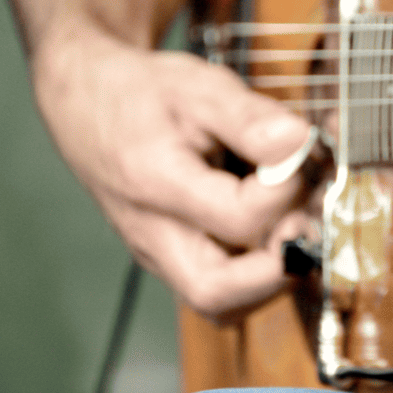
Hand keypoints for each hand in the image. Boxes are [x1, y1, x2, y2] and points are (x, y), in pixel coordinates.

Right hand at [34, 33, 313, 317]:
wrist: (86, 104)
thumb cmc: (143, 94)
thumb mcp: (199, 87)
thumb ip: (251, 119)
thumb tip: (299, 142)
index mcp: (154, 185)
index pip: (237, 217)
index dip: (285, 191)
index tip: (300, 153)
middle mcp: (153, 235)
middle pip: (217, 295)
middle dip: (279, 268)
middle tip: (305, 220)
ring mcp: (161, 254)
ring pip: (223, 304)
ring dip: (274, 276)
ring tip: (296, 221)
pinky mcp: (174, 258)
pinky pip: (223, 287)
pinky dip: (261, 268)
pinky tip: (279, 224)